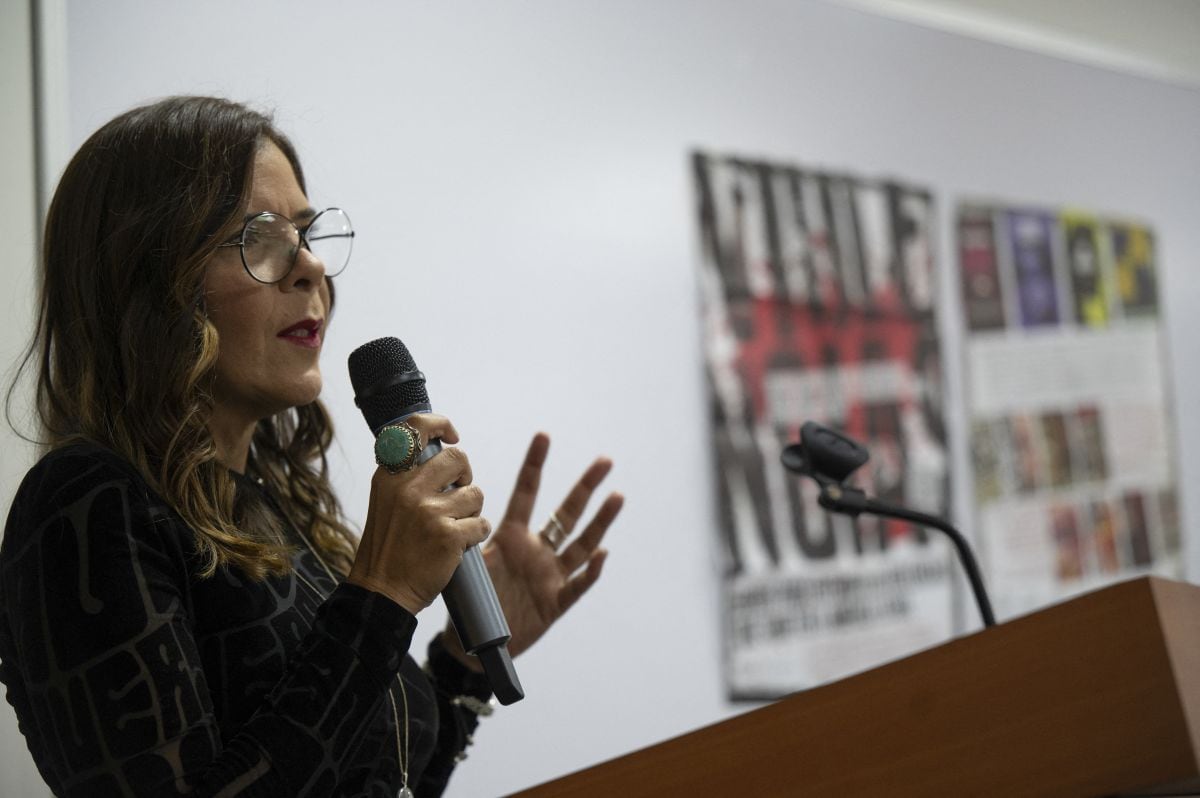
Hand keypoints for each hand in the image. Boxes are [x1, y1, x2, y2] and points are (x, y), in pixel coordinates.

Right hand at [348, 414, 490, 614]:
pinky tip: (459, 545)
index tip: (453, 435)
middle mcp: (407, 488)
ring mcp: (428, 511)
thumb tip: (444, 450)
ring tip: (453, 526)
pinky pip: (481, 523)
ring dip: (471, 511)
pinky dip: (476, 534)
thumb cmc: (389, 546)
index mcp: (389, 475)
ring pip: (475, 493)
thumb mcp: (386, 500)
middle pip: (458, 459)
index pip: (416, 428)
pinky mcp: (448, 535)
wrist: (381, 591)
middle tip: (458, 494)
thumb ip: (408, 475)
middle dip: (466, 477)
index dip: (441, 424)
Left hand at [440, 432, 623, 667]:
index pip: (526, 494)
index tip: (543, 436)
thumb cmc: (468, 602)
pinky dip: (590, 571)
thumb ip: (462, 537)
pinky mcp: (554, 603)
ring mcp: (548, 576)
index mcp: (511, 537)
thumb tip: (451, 506)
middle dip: (584, 487)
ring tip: (617, 496)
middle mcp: (535, 552)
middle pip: (566, 514)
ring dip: (599, 522)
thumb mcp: (463, 565)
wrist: (473, 646)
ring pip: (580, 544)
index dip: (534, 466)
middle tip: (604, 460)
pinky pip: (577, 585)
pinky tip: (601, 554)